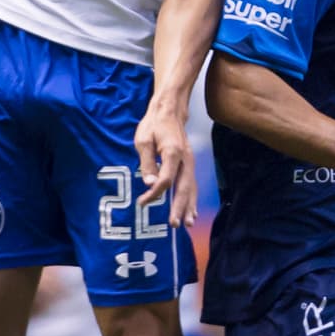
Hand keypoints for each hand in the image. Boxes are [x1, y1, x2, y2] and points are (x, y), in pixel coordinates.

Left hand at [134, 99, 196, 226]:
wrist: (170, 111)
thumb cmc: (153, 124)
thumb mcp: (143, 140)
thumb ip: (147, 162)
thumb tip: (150, 184)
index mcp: (173, 152)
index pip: (165, 180)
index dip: (154, 194)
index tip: (142, 202)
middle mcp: (185, 159)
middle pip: (184, 187)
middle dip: (179, 207)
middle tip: (174, 224)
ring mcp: (190, 162)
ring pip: (191, 188)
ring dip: (189, 207)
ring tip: (188, 224)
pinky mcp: (189, 164)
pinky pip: (192, 185)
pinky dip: (193, 200)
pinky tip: (191, 213)